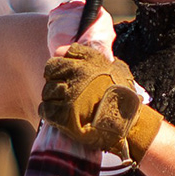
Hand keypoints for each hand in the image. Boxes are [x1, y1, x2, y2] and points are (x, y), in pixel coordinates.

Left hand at [39, 44, 161, 162]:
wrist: (129, 123)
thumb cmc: (125, 96)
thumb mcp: (116, 68)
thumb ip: (95, 57)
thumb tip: (67, 51)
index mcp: (88, 62)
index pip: (58, 58)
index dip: (59, 67)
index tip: (63, 76)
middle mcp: (77, 74)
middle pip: (50, 73)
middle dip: (55, 82)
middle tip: (63, 92)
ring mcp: (70, 95)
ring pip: (47, 92)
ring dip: (52, 98)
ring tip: (63, 105)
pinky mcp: (64, 115)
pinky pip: (45, 109)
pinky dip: (49, 113)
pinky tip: (58, 116)